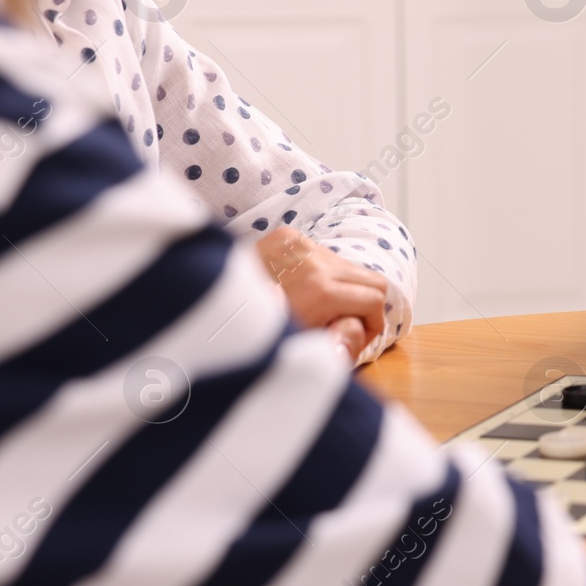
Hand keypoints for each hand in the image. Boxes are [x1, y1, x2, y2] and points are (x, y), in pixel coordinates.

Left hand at [255, 226, 386, 362]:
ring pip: (350, 266)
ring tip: (320, 308)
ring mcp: (302, 245)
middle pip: (373, 280)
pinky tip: (302, 289)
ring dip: (343, 288)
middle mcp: (316, 262)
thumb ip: (341, 343)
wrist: (208, 307)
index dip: (374, 324)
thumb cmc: (256, 337)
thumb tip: (362, 333)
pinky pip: (324, 255)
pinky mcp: (288, 236)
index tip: (359, 336)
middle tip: (347, 323)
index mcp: (322, 292)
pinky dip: (322, 274)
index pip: (376, 299)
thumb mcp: (303, 349)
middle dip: (367, 305)